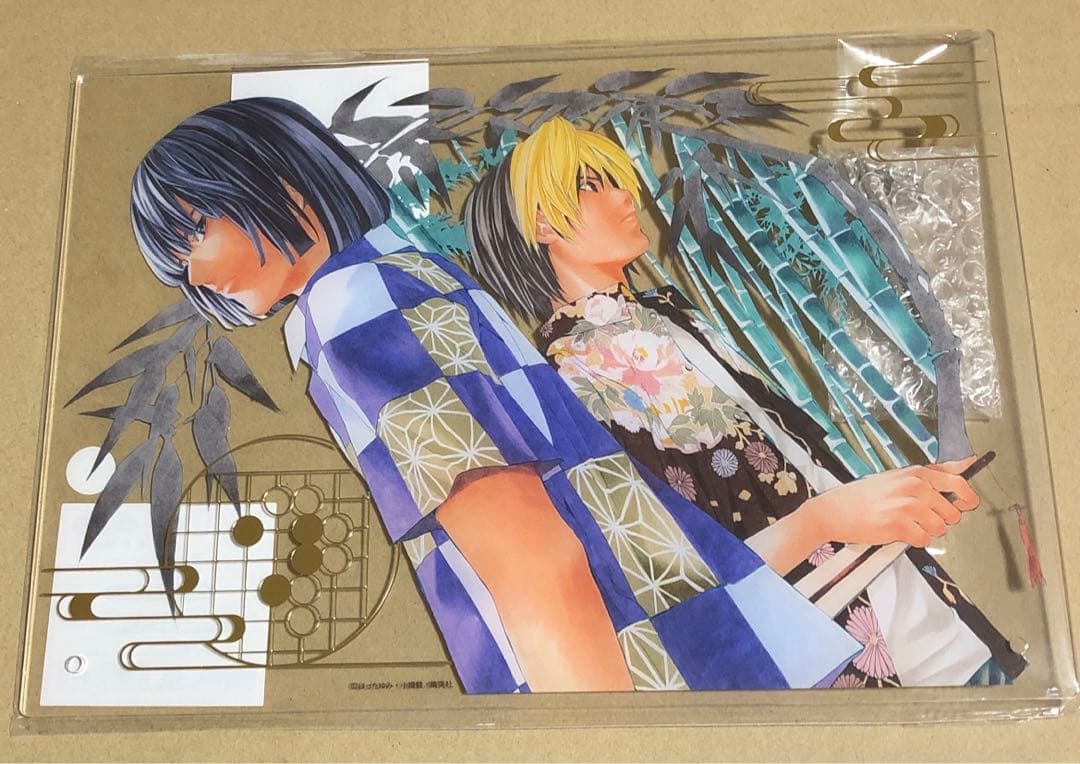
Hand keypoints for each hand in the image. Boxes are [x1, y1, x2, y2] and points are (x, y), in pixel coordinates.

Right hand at [802, 457, 981, 548]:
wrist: (835, 511)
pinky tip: (901, 532)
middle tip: (922, 517)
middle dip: (942, 519)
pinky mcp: (899, 525)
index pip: (958, 481)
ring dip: (927, 531)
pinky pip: (924, 540)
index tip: (967, 503)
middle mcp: (914, 486)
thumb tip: (967, 463)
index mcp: (916, 473)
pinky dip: (916, 540)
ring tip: (908, 524)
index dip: (968, 496)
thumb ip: (931, 474)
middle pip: (952, 511)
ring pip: (940, 527)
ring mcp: (907, 506)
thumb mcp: (898, 477)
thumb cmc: (864, 495)